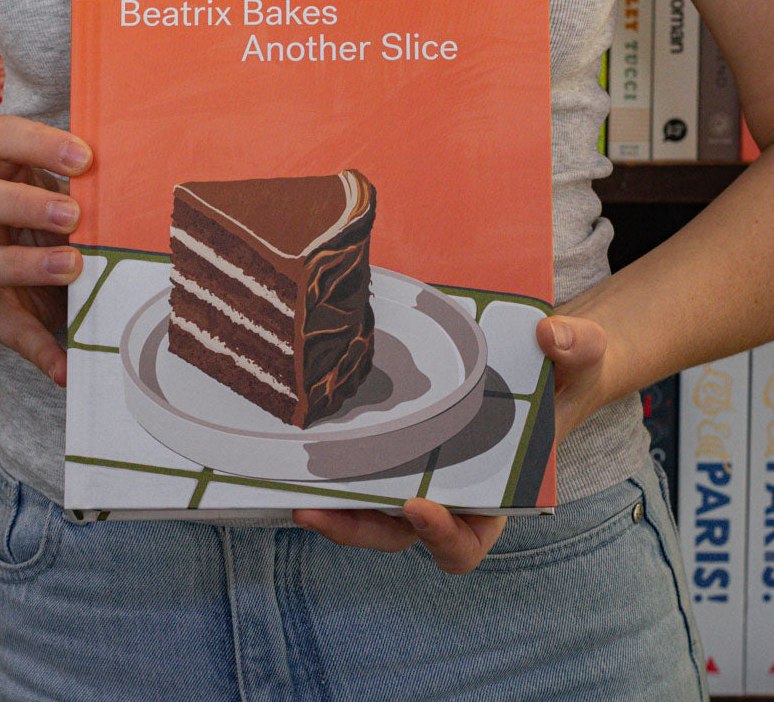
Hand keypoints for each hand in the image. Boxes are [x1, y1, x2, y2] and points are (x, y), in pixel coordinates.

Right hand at [0, 115, 92, 386]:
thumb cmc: (42, 210)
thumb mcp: (57, 187)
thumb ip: (88, 181)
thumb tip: (155, 170)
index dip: (36, 143)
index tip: (84, 158)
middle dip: (23, 204)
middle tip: (73, 214)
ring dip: (26, 266)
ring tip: (72, 267)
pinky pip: (5, 330)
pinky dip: (38, 348)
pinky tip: (66, 364)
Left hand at [292, 312, 609, 572]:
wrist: (544, 351)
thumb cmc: (567, 368)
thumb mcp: (584, 355)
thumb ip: (577, 347)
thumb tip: (549, 337)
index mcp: (498, 493)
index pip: (467, 543)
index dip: (442, 537)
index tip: (419, 505)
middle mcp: (452, 489)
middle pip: (398, 531)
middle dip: (357, 527)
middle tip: (317, 510)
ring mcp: (418, 464)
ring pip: (368, 504)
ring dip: (332, 503)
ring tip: (295, 489)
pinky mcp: (395, 434)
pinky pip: (360, 459)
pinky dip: (333, 459)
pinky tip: (303, 441)